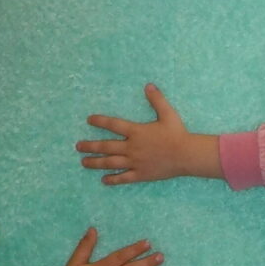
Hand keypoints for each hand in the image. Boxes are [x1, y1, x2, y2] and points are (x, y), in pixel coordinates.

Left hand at [78, 85, 219, 182]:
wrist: (186, 155)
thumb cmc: (177, 134)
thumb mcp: (168, 114)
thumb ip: (157, 100)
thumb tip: (149, 85)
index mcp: (136, 131)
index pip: (113, 124)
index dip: (100, 121)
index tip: (89, 120)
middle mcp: (132, 147)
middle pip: (106, 146)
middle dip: (90, 146)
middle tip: (78, 146)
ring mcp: (135, 162)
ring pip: (110, 163)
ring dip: (95, 162)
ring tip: (84, 162)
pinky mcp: (141, 174)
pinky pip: (123, 177)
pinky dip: (113, 179)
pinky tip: (104, 180)